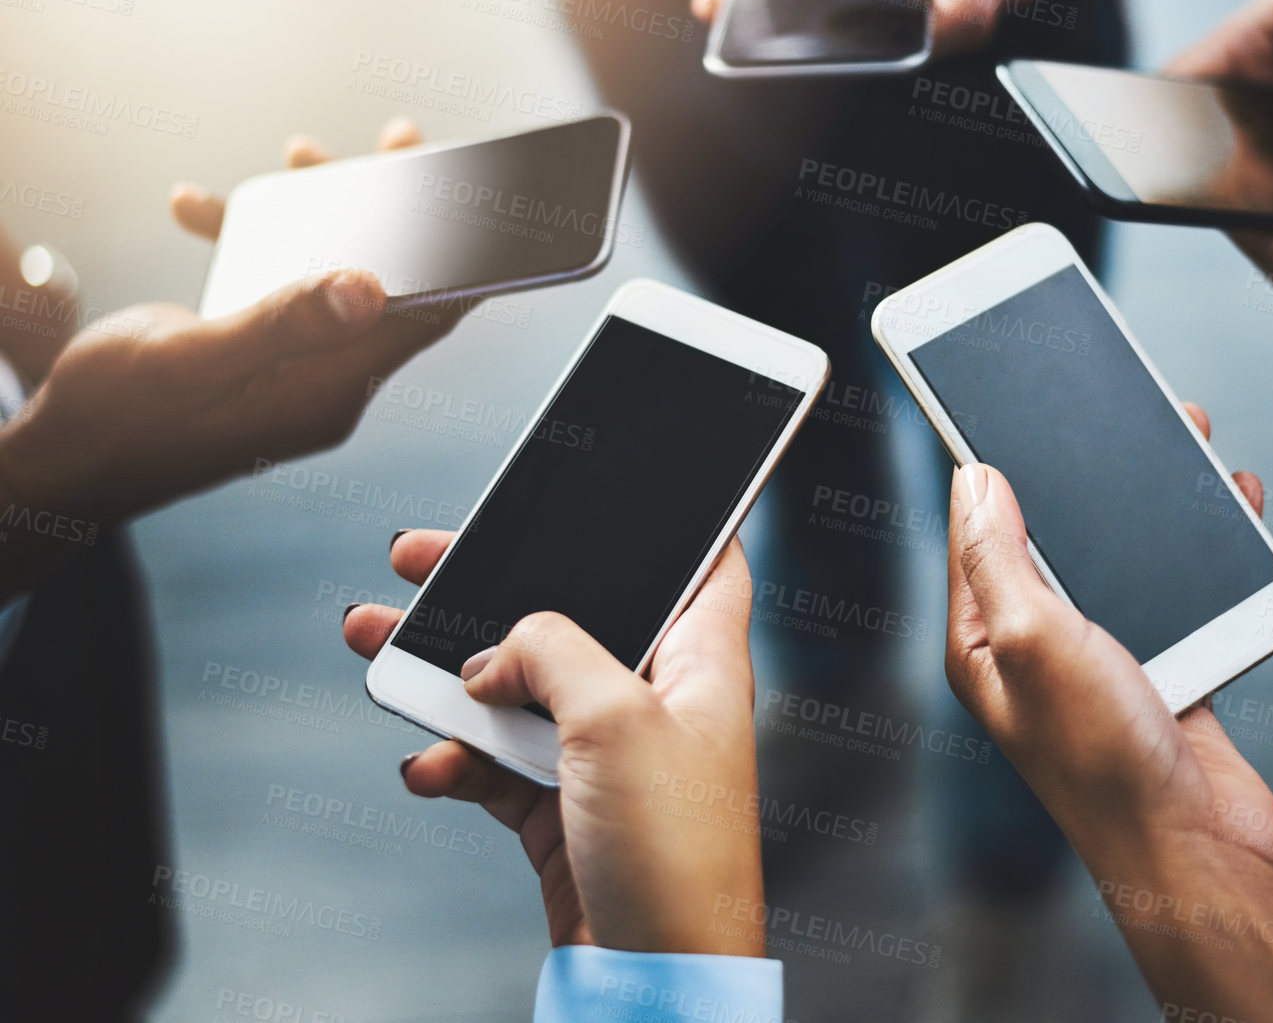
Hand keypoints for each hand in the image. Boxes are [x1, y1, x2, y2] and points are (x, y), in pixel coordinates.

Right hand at [0, 119, 452, 529]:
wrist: (59, 459)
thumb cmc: (115, 421)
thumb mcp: (193, 363)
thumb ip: (281, 324)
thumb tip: (371, 289)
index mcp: (326, 392)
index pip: (424, 319)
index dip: (461, 256)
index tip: (476, 191)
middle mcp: (325, 380)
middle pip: (391, 285)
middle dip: (393, 211)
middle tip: (400, 141)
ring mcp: (294, 365)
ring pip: (332, 274)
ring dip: (318, 211)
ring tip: (297, 153)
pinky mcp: (260, 351)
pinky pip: (273, 284)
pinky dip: (244, 239)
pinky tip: (193, 208)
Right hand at [344, 532, 765, 954]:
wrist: (653, 979)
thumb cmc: (675, 854)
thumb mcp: (616, 720)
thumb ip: (551, 655)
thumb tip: (495, 654)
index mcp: (703, 660)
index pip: (705, 563)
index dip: (670, 523)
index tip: (614, 490)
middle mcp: (658, 698)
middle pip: (576, 616)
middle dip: (497, 588)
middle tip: (425, 557)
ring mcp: (608, 754)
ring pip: (520, 687)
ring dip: (448, 672)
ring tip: (376, 641)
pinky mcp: (563, 806)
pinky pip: (496, 760)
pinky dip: (457, 760)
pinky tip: (430, 766)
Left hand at [944, 404, 1272, 1019]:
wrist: (1198, 851)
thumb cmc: (1107, 761)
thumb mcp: (1035, 639)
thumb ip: (1002, 556)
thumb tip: (973, 476)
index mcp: (981, 638)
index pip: (973, 527)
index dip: (986, 458)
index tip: (997, 394)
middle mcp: (1031, 644)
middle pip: (1052, 530)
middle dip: (1083, 467)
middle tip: (1119, 405)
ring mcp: (1097, 656)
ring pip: (1118, 553)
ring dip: (1149, 501)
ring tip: (1186, 439)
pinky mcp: (1158, 666)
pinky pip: (1173, 587)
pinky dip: (1201, 548)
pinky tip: (1229, 508)